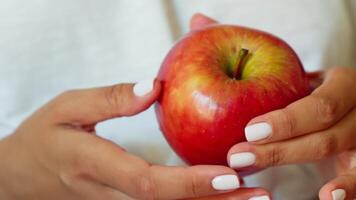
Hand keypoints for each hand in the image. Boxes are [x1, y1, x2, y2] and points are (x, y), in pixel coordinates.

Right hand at [0, 78, 267, 199]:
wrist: (21, 177)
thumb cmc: (43, 138)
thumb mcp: (66, 107)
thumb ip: (109, 99)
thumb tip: (155, 88)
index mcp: (94, 167)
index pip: (148, 183)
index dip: (189, 183)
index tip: (230, 174)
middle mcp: (109, 197)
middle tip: (260, 195)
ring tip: (253, 199)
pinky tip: (221, 198)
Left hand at [227, 67, 355, 198]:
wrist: (347, 102)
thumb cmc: (316, 92)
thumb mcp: (304, 84)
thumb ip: (281, 94)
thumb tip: (230, 111)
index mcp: (346, 85)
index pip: (320, 106)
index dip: (287, 122)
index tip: (249, 132)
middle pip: (326, 137)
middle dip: (280, 151)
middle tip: (238, 157)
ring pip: (345, 161)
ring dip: (300, 169)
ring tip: (266, 174)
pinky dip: (347, 189)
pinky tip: (326, 196)